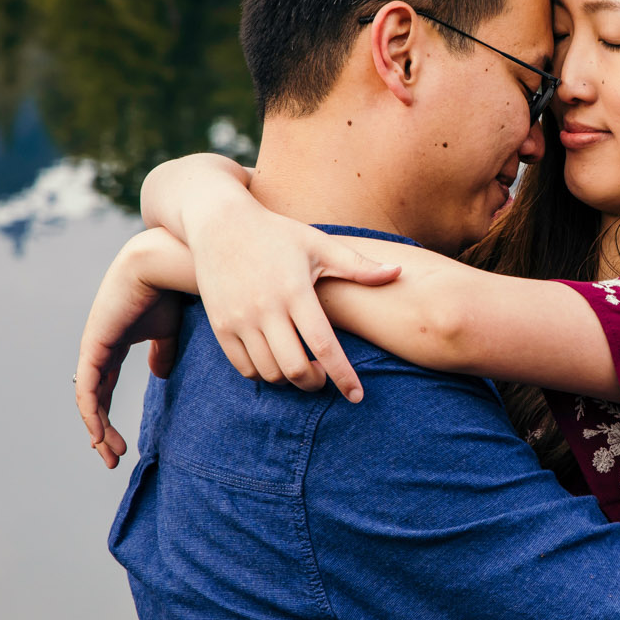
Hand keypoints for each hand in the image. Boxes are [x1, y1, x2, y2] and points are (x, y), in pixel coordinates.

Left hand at [76, 234, 185, 468]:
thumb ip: (163, 353)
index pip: (103, 387)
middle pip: (93, 398)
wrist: (160, 264)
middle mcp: (99, 348)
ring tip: (109, 454)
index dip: (109, 416)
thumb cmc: (169, 291)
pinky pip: (87, 388)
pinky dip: (91, 413)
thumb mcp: (169, 331)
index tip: (123, 444)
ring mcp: (93, 347)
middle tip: (112, 459)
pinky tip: (98, 433)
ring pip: (88, 399)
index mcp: (114, 343)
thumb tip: (160, 375)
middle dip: (102, 431)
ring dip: (97, 430)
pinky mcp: (94, 346)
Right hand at [192, 197, 400, 398]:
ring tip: (302, 368)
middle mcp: (265, 309)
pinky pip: (244, 368)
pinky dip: (264, 374)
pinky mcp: (219, 326)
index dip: (342, 376)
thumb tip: (399, 273)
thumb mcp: (319, 244)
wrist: (220, 224)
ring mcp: (238, 319)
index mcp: (295, 291)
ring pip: (270, 373)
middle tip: (324, 377)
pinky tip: (276, 363)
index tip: (356, 396)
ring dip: (290, 380)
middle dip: (316, 383)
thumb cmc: (277, 234)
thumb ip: (358, 266)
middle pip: (295, 368)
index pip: (323, 345)